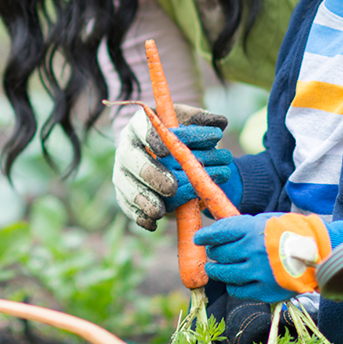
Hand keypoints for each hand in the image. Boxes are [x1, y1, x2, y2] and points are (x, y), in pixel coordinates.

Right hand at [112, 103, 230, 229]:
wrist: (166, 155)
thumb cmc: (179, 135)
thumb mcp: (188, 121)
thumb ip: (202, 120)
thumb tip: (220, 123)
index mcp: (139, 126)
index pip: (143, 128)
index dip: (153, 138)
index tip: (168, 147)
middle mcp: (127, 149)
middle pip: (133, 160)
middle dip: (152, 174)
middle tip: (171, 187)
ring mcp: (123, 173)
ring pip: (129, 186)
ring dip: (146, 199)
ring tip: (161, 210)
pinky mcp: (125, 195)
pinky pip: (128, 207)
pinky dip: (140, 216)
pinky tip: (152, 223)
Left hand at [195, 213, 332, 302]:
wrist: (318, 253)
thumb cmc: (291, 233)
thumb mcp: (268, 221)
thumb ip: (244, 226)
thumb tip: (219, 231)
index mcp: (253, 229)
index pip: (219, 233)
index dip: (205, 236)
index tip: (199, 238)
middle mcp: (252, 250)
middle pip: (219, 254)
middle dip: (213, 252)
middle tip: (213, 252)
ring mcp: (257, 272)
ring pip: (224, 273)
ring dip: (216, 270)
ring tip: (214, 268)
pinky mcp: (263, 290)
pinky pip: (237, 290)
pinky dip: (231, 285)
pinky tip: (234, 280)